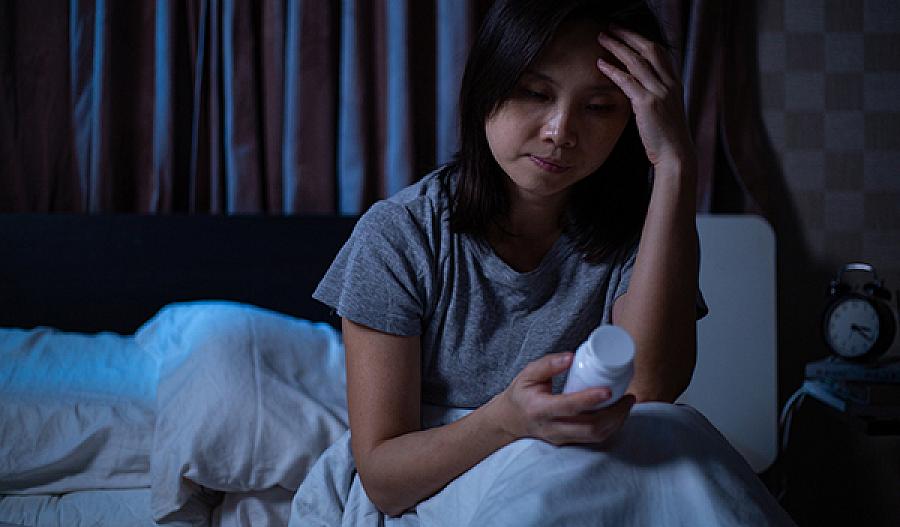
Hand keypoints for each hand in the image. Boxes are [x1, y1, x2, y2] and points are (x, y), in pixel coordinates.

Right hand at [494, 352, 636, 445]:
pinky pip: (594, 439)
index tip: (608, 389)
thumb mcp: (528, 374)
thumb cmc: (521, 394)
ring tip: (627, 403)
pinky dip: (611, 427)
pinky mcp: (568, 443)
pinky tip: (618, 413)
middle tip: (628, 397)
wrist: (510, 421)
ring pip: (595, 436)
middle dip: (614, 414)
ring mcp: (561, 439)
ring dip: (616, 422)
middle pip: (589, 428)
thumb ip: (548, 364)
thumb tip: (572, 356)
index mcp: (540, 409)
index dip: (589, 399)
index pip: (568, 406)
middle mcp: (552, 428)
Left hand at [596, 26, 694, 170]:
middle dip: (629, 35)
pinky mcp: (647, 104)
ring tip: (602, 38)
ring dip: (617, 47)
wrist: (676, 154)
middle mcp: (669, 84)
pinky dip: (613, 70)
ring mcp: (659, 92)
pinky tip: (601, 64)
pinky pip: (628, 81)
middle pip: (649, 49)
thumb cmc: (668, 137)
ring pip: (637, 61)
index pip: (660, 52)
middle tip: (611, 27)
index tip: (627, 32)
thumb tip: (640, 88)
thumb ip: (656, 96)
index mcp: (675, 83)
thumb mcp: (666, 110)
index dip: (642, 39)